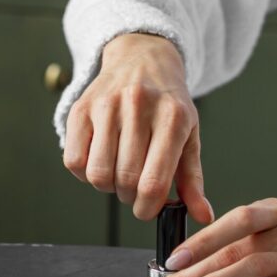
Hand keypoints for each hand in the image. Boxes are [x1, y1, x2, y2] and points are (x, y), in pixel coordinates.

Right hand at [63, 33, 213, 222]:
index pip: (153, 182)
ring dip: (107, 186)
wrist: (143, 59)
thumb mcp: (189, 136)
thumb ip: (193, 179)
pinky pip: (73, 160)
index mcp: (172, 117)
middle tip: (135, 188)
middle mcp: (138, 107)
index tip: (148, 209)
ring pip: (98, 174)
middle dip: (130, 197)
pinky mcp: (80, 108)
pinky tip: (99, 161)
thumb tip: (203, 216)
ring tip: (118, 174)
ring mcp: (107, 105)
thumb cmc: (168, 104)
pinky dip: (85, 173)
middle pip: (125, 180)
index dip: (148, 208)